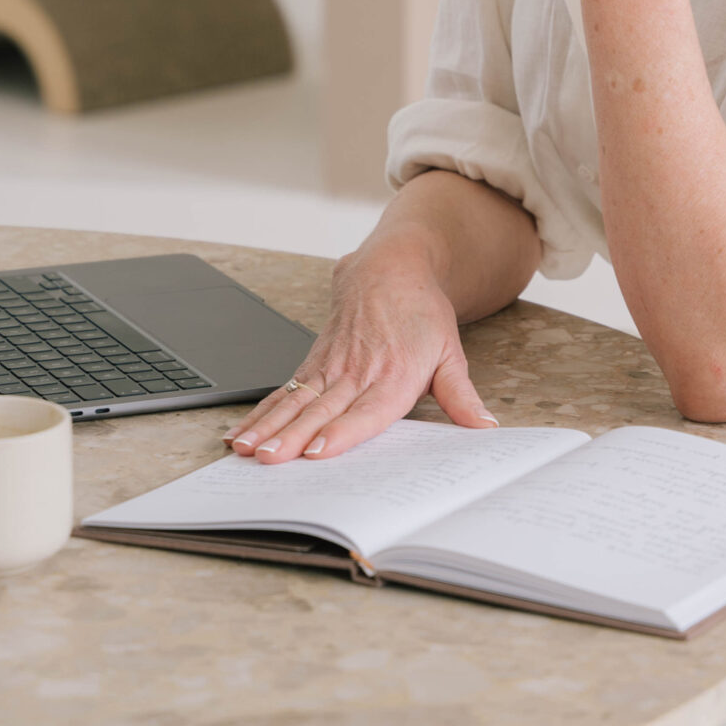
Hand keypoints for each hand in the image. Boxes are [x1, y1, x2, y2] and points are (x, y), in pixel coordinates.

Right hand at [222, 234, 497, 463]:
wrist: (392, 265)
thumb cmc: (422, 312)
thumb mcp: (450, 352)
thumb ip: (462, 395)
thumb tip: (484, 427)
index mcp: (394, 375)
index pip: (366, 409)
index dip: (342, 432)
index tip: (318, 452)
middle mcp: (358, 372)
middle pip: (322, 409)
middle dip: (293, 436)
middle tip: (269, 459)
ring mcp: (331, 365)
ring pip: (296, 400)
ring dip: (269, 426)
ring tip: (246, 449)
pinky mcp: (313, 360)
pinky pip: (284, 390)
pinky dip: (261, 412)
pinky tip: (241, 432)